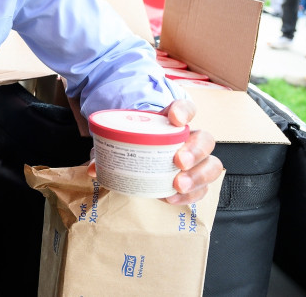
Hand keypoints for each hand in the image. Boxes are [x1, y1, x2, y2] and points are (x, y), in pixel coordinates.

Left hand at [86, 100, 222, 204]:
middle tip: (179, 161)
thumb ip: (105, 153)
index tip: (175, 118)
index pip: (186, 108)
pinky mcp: (195, 181)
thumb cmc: (132, 146)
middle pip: (205, 139)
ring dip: (198, 175)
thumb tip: (94, 167)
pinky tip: (173, 198)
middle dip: (195, 150)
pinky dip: (190, 195)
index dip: (184, 111)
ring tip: (178, 184)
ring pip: (212, 165)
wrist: (138, 160)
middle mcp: (189, 139)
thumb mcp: (118, 144)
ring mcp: (196, 161)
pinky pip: (203, 189)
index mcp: (171, 122)